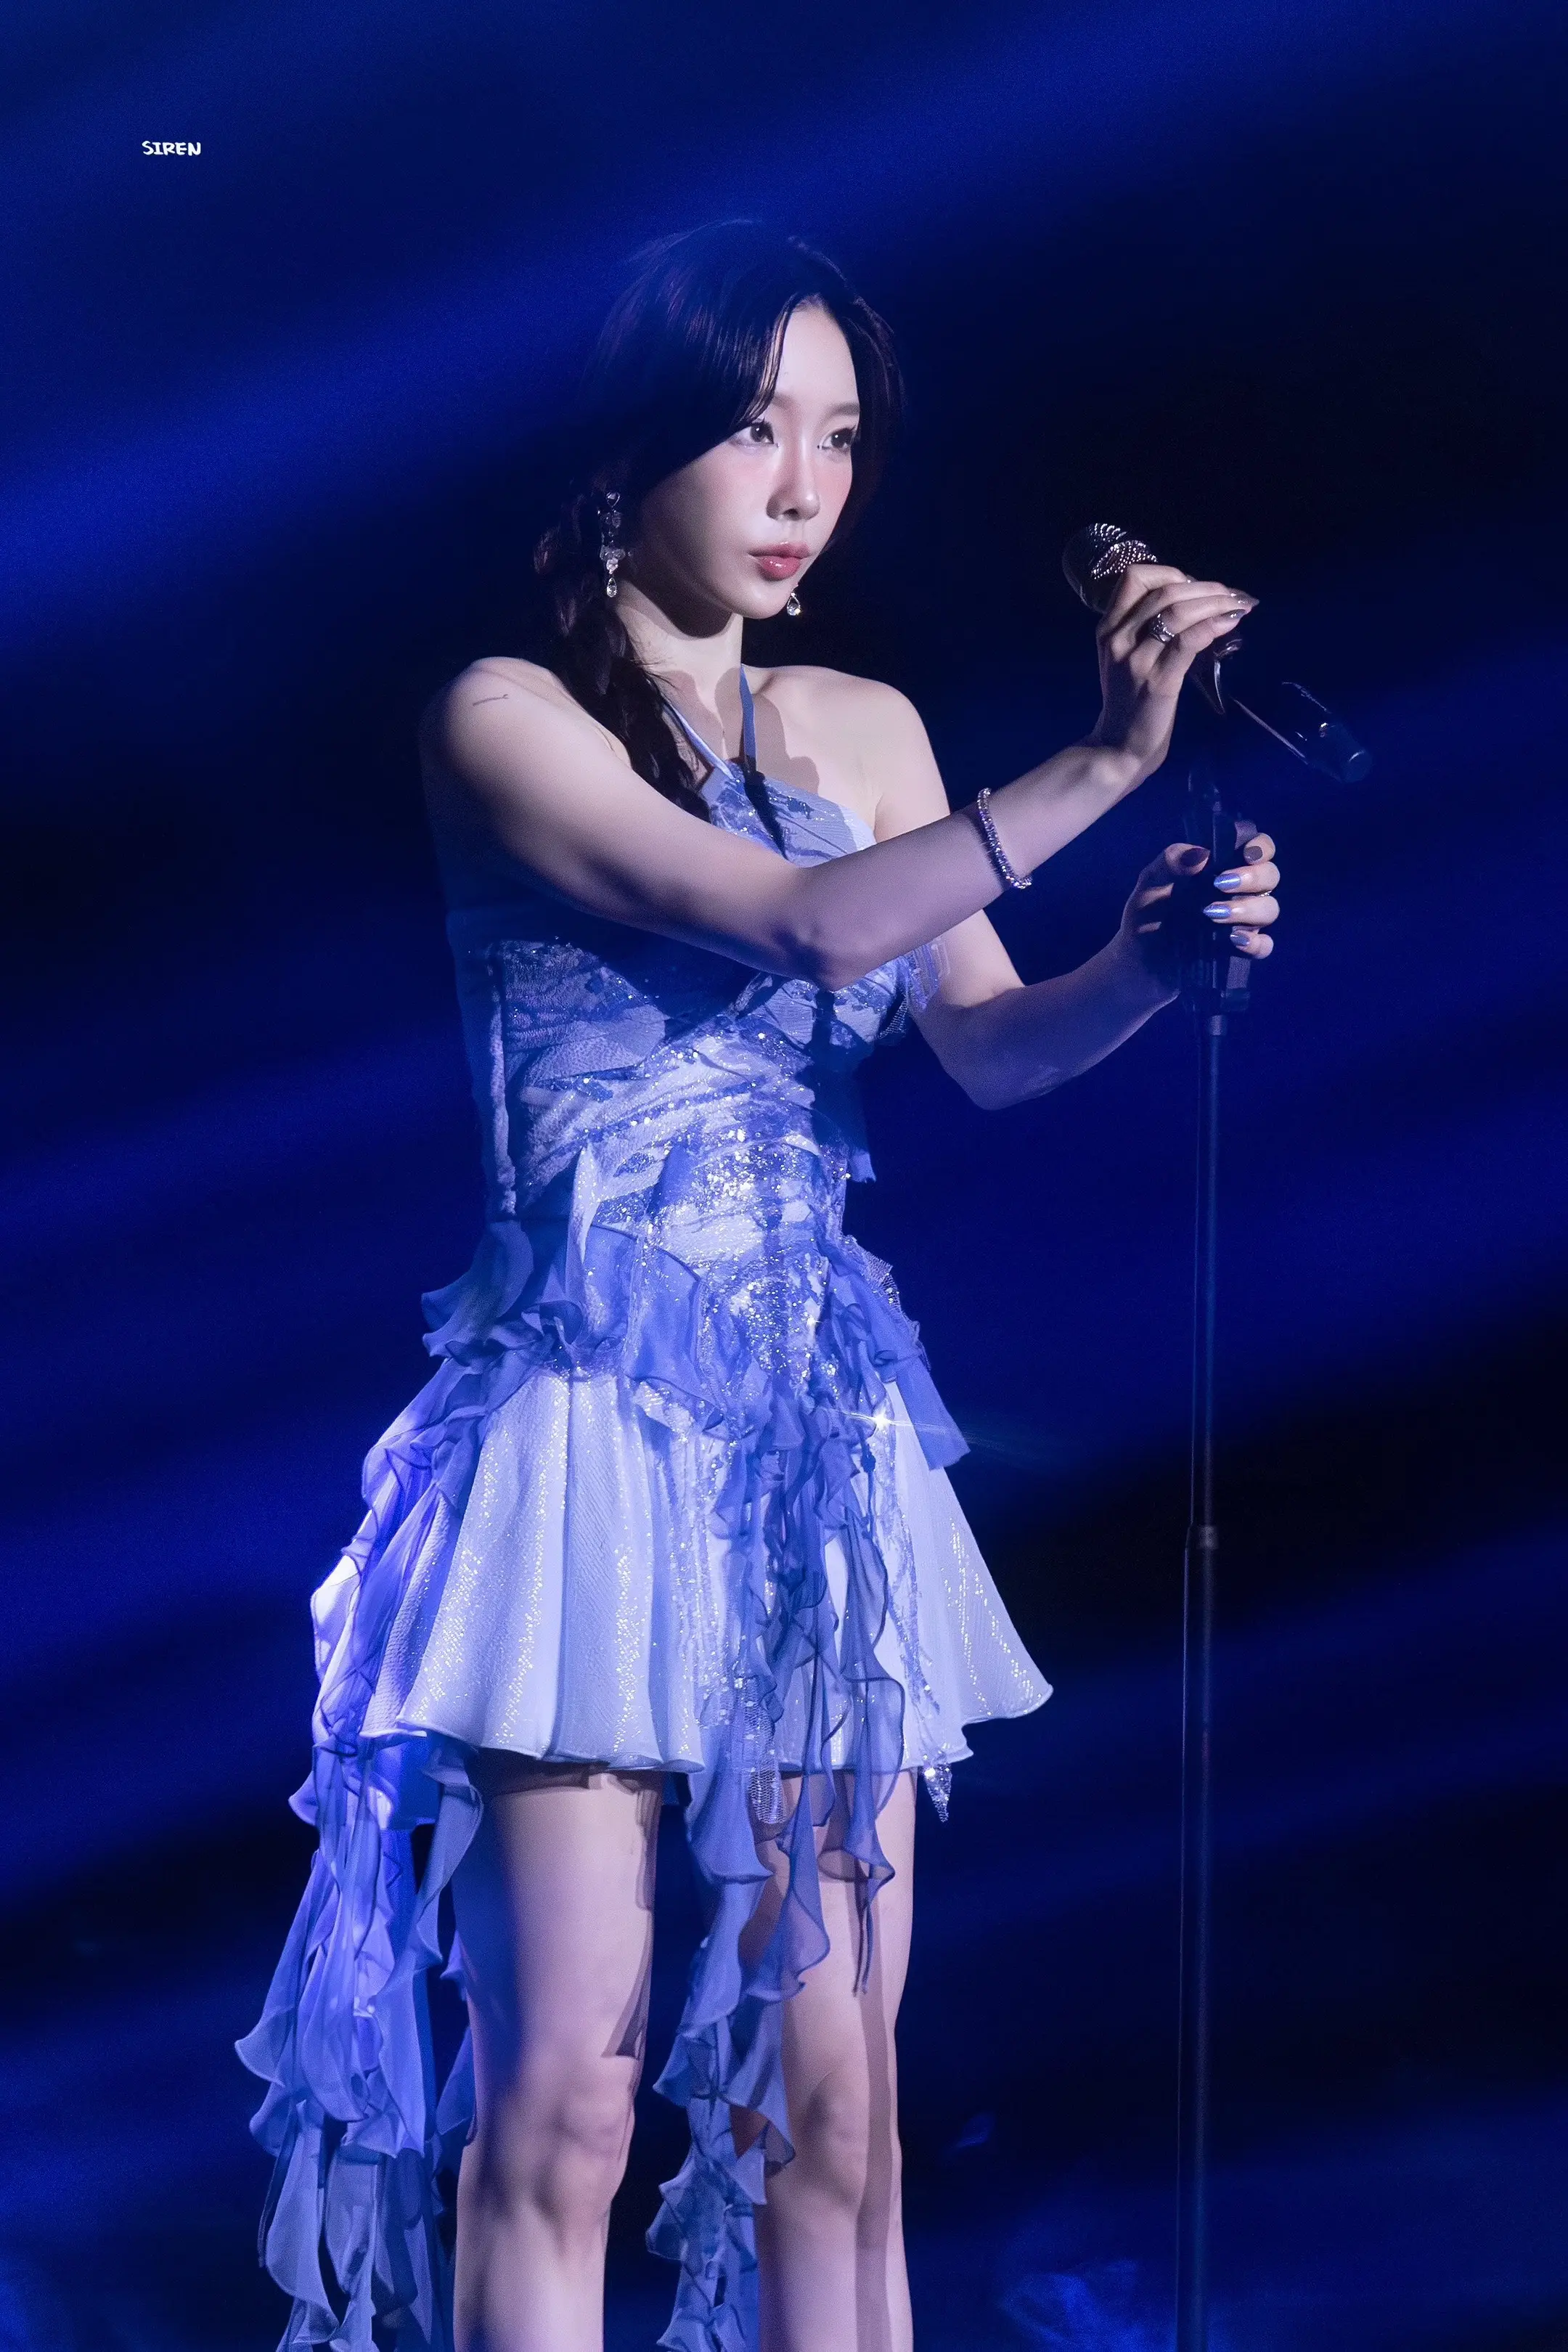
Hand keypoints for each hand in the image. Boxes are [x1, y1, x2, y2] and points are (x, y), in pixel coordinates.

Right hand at [1086, 564, 1257, 779]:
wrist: (1118, 749)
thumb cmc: (1129, 702)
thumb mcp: (1126, 658)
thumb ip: (1145, 629)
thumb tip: (1191, 600)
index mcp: (1108, 629)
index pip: (1135, 578)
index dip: (1170, 573)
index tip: (1194, 586)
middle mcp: (1118, 639)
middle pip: (1165, 590)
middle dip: (1206, 587)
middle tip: (1231, 595)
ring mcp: (1137, 660)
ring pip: (1179, 611)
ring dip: (1215, 602)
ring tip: (1238, 606)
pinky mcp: (1158, 682)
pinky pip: (1189, 640)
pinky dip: (1214, 625)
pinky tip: (1230, 624)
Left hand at [1117, 831, 1281, 991]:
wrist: (1137, 959)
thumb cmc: (1146, 914)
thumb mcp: (1149, 885)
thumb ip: (1169, 863)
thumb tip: (1201, 854)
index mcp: (1221, 868)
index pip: (1257, 848)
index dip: (1261, 846)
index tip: (1248, 853)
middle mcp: (1239, 891)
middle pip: (1270, 876)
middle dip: (1252, 877)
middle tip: (1220, 884)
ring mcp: (1242, 921)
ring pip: (1269, 909)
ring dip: (1248, 909)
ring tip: (1212, 914)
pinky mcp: (1239, 950)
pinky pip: (1264, 946)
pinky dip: (1256, 943)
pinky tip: (1234, 940)